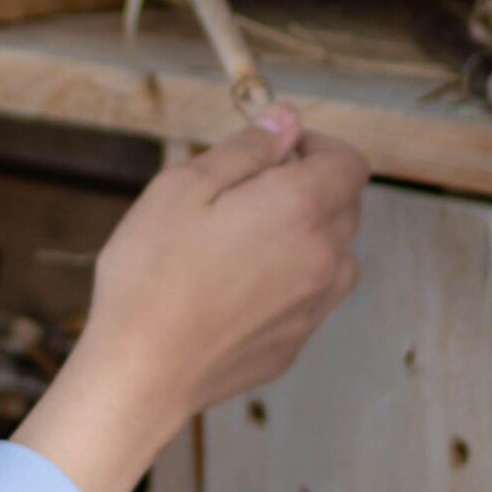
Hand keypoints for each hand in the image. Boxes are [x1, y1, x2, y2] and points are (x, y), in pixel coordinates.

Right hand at [11, 106, 369, 491]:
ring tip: (231, 248)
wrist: (143, 371)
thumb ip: (245, 149)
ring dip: (297, 238)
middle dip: (303, 190)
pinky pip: (305, 295)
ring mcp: (316, 304)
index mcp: (302, 207)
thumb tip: (285, 120)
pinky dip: (281, 282)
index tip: (276, 151)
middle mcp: (326, 256)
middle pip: (341, 206)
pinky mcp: (297, 340)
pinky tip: (226, 291)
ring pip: (327, 253)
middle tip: (236, 199)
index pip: (348, 162)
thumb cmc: (153, 274)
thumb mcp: (183, 187)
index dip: (316, 147)